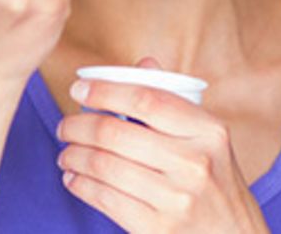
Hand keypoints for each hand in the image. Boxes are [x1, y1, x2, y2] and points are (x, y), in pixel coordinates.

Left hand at [56, 58, 270, 233]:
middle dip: (76, 127)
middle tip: (64, 128)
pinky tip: (74, 179)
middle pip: (115, 133)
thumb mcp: (210, 142)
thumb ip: (175, 104)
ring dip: (73, 157)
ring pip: (103, 166)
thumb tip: (145, 62)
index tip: (77, 90)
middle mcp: (196, 163)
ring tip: (66, 155)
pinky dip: (80, 185)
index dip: (104, 90)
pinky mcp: (158, 228)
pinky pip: (104, 198)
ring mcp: (178, 199)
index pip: (146, 99)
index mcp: (209, 131)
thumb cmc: (216, 185)